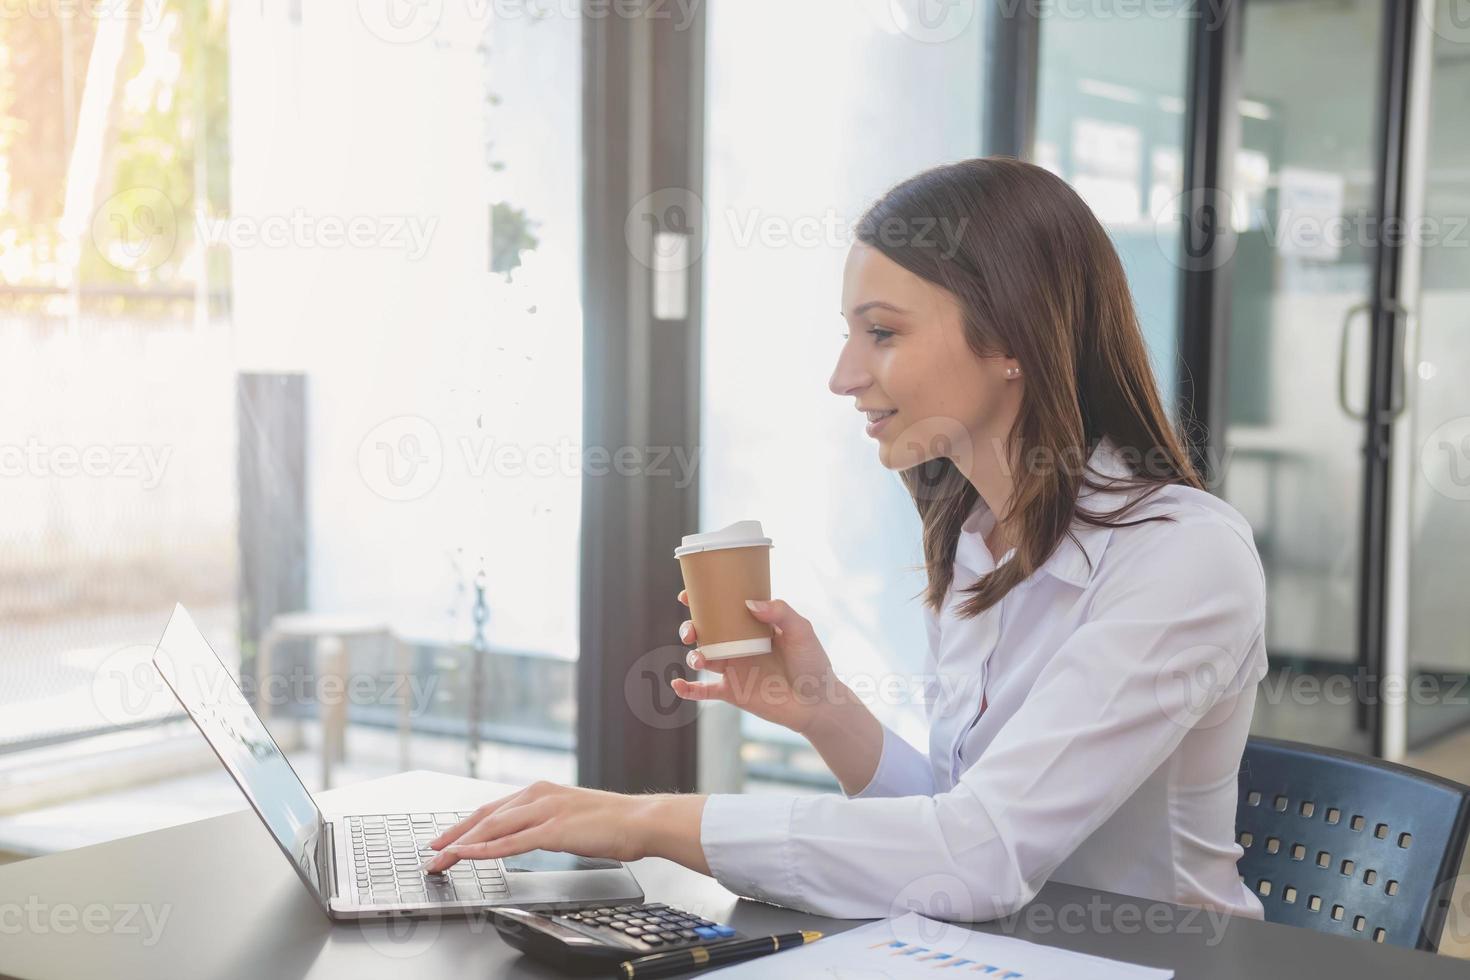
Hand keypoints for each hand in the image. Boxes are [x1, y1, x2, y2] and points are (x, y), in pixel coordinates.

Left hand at [423, 781, 709, 874]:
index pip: (493, 808)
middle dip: (454, 834)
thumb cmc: (612, 822)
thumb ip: (545, 822)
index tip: (446, 837)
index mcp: (541, 790)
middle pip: (485, 815)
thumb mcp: (570, 816)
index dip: (465, 824)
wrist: (641, 820)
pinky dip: (484, 850)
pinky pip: (511, 842)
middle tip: (432, 850)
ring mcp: (545, 811)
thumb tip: (527, 836)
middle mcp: (538, 795)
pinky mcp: (553, 830)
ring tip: (440, 859)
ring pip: (492, 828)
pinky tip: (468, 855)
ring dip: (461, 844)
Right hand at [670, 590, 846, 735]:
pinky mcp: (732, 692)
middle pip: (705, 632)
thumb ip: (780, 612)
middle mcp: (738, 645)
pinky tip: (677, 684)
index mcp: (752, 626)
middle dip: (690, 628)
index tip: (687, 595)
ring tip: (699, 659)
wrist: (817, 703)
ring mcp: (733, 669)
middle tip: (691, 630)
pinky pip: (703, 691)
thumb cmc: (813, 663)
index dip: (702, 600)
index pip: (723, 609)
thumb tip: (749, 603)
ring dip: (693, 655)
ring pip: (702, 658)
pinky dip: (687, 689)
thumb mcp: (801, 631)